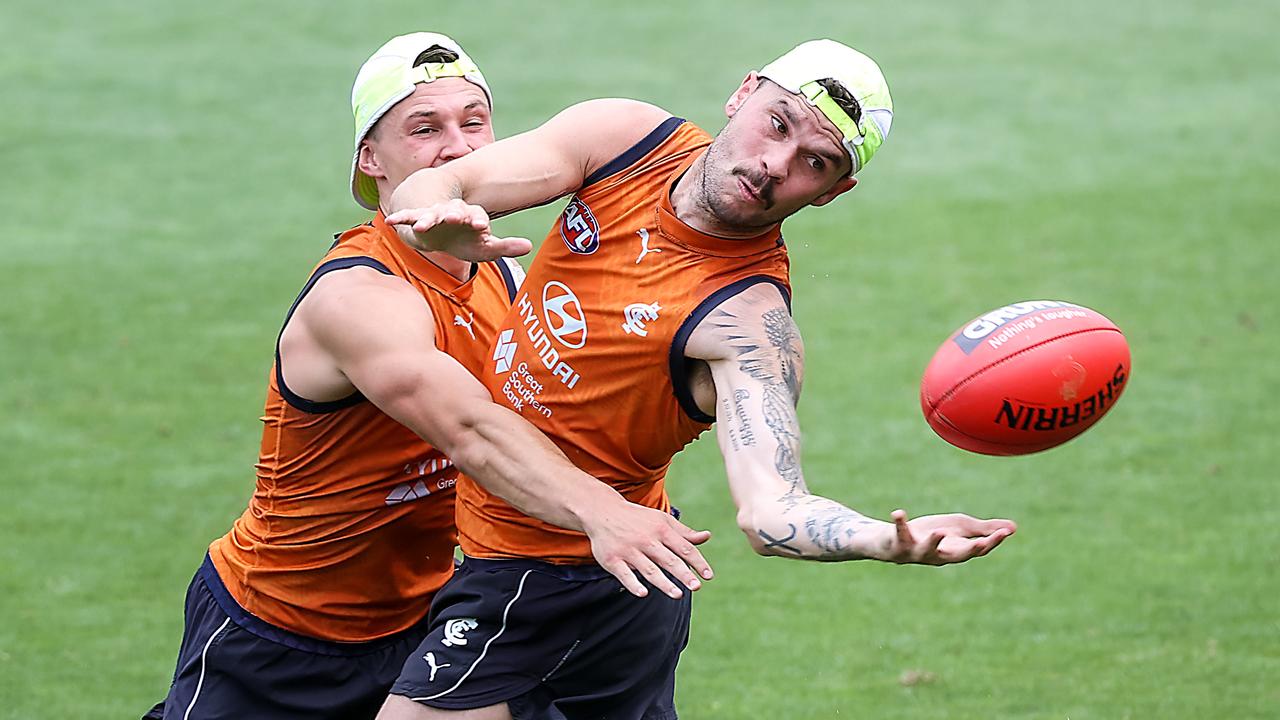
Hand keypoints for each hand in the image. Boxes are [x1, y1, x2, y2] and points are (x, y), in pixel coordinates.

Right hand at [385, 201, 531, 261]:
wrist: (441, 235)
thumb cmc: (467, 241)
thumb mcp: (487, 248)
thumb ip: (506, 247)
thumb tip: (530, 246)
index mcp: (472, 216)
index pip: (477, 216)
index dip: (478, 220)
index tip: (481, 226)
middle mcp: (453, 212)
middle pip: (454, 211)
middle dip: (454, 213)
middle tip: (454, 217)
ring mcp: (435, 215)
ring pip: (432, 215)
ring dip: (427, 218)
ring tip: (422, 225)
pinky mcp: (419, 220)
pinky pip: (409, 217)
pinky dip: (401, 218)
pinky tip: (390, 220)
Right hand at [582, 502, 714, 599]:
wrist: (602, 511)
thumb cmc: (638, 519)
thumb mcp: (661, 520)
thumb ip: (683, 533)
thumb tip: (706, 536)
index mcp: (661, 529)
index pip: (684, 547)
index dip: (698, 562)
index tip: (709, 576)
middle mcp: (646, 540)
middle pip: (668, 559)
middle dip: (683, 573)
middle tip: (696, 586)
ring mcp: (628, 550)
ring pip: (649, 569)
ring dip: (663, 583)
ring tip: (678, 595)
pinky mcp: (612, 560)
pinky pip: (624, 574)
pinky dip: (633, 583)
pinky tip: (643, 593)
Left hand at [880, 509, 1015, 565]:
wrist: (896, 541)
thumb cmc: (934, 535)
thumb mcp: (961, 530)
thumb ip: (985, 530)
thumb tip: (1014, 528)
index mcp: (956, 551)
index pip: (978, 549)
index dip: (992, 542)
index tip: (1005, 532)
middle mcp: (939, 555)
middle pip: (958, 555)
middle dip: (970, 549)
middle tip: (982, 542)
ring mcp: (918, 550)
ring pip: (926, 550)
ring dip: (933, 541)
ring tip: (939, 531)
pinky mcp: (900, 541)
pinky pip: (899, 532)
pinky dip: (899, 523)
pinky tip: (898, 512)